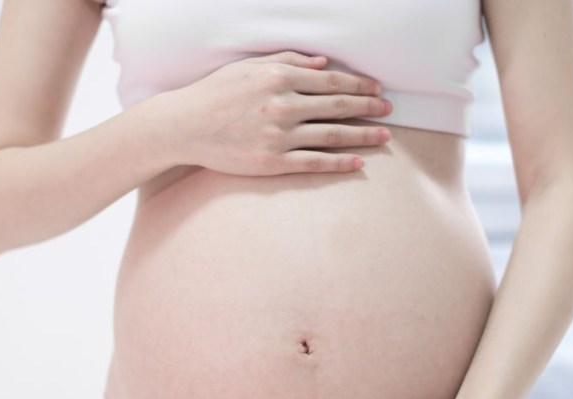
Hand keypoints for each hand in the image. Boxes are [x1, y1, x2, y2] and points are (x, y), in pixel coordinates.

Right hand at [169, 50, 392, 175]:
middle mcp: (283, 105)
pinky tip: (357, 163)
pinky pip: (314, 162)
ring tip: (383, 136)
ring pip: (332, 134)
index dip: (359, 85)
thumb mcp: (249, 67)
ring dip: (362, 135)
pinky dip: (338, 162)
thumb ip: (288, 60)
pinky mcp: (272, 162)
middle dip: (368, 107)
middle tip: (388, 111)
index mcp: (279, 78)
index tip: (376, 89)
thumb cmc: (215, 94)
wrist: (184, 126)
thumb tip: (323, 63)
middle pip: (338, 106)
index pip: (331, 80)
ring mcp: (279, 135)